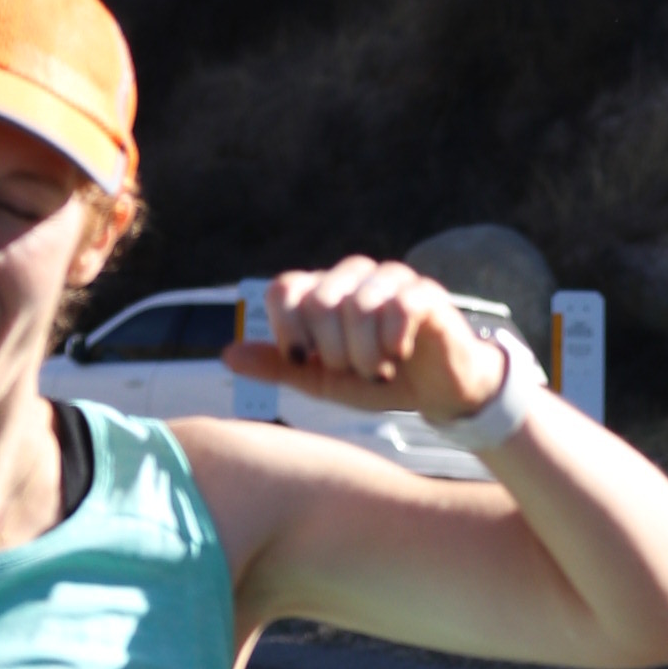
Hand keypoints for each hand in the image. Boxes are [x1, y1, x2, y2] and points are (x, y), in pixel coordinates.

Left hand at [232, 261, 508, 425]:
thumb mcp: (323, 381)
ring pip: (356, 307)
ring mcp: (391, 279)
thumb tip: (228, 355)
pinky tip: (401, 355)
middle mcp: (353, 276)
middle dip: (333, 351)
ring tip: (381, 370)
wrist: (439, 392)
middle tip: (354, 370)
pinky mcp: (426, 293)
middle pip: (319, 302)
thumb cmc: (380, 380)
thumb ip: (279, 366)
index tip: (304, 359)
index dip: (288, 329)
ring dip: (366, 355)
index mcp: (323, 291)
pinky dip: (393, 342)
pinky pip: (396, 308)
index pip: (285, 289)